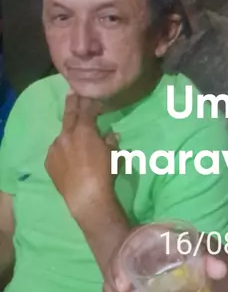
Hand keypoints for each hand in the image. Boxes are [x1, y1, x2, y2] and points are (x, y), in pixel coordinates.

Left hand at [45, 94, 117, 219]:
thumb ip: (110, 141)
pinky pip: (57, 151)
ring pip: (62, 135)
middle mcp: (66, 135)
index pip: (86, 110)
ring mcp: (55, 148)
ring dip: (68, 132)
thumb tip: (110, 135)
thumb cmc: (105, 174)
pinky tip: (68, 157)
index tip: (91, 97)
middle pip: (69, 115)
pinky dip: (63, 149)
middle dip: (72, 103)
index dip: (89, 102)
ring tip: (73, 135)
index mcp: (84, 131)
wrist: (86, 197)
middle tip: (72, 94)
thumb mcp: (114, 155)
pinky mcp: (49, 162)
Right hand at [95, 248, 227, 291]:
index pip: (128, 245)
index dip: (120, 265)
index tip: (124, 286)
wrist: (205, 266)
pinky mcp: (133, 287)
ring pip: (115, 283)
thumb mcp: (208, 252)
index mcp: (151, 237)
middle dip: (122, 290)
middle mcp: (138, 251)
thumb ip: (212, 258)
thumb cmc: (202, 255)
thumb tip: (220, 270)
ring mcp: (133, 270)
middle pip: (119, 268)